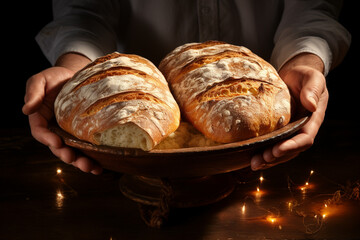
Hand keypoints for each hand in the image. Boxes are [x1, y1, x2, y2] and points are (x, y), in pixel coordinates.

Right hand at [23, 53, 102, 173]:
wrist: (76, 75)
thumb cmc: (55, 77)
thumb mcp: (41, 80)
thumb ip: (33, 93)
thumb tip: (26, 109)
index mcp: (41, 119)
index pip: (41, 133)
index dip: (47, 139)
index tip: (57, 142)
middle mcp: (55, 130)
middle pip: (58, 148)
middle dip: (67, 156)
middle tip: (74, 159)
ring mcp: (70, 134)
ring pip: (74, 152)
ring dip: (81, 162)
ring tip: (91, 168)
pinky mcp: (84, 134)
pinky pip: (87, 148)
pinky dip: (94, 158)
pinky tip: (101, 166)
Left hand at [251, 53, 328, 169]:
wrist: (294, 76)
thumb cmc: (305, 75)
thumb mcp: (313, 78)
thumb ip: (313, 90)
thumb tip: (311, 105)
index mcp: (312, 120)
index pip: (305, 138)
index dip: (292, 146)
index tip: (278, 149)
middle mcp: (301, 129)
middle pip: (291, 150)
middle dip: (277, 157)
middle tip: (262, 159)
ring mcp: (289, 131)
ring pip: (281, 151)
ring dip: (268, 160)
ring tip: (254, 164)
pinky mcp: (278, 130)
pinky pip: (272, 144)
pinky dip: (262, 153)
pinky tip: (251, 157)